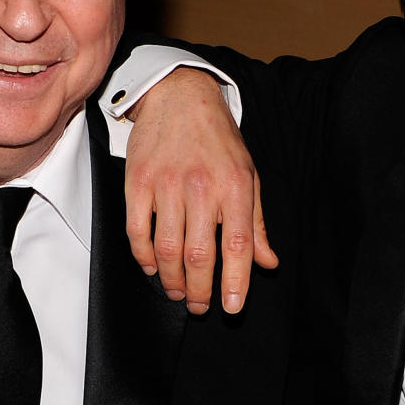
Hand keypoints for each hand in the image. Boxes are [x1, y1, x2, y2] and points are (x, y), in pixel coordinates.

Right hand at [124, 67, 277, 313]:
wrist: (180, 95)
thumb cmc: (218, 139)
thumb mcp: (248, 175)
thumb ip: (257, 223)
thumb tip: (267, 263)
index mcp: (235, 187)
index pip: (238, 245)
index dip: (235, 282)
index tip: (231, 308)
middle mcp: (202, 187)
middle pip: (199, 255)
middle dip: (199, 291)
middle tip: (199, 306)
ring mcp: (166, 184)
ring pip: (167, 248)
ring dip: (171, 280)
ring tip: (177, 291)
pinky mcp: (137, 181)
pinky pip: (137, 231)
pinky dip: (144, 256)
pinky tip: (152, 266)